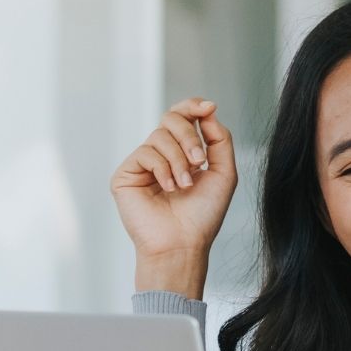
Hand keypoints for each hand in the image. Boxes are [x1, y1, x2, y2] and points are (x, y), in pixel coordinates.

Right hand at [110, 98, 237, 261]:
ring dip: (179, 160)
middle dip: (189, 136)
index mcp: (184, 153)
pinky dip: (162, 168)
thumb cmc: (203, 215)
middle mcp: (163, 155)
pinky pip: (145, 152)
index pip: (184, 117)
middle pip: (171, 118)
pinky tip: (169, 188)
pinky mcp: (126, 174)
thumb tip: (208, 112)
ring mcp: (143, 164)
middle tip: (200, 162)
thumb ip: (220, 140)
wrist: (183, 243)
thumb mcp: (224, 173)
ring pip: (160, 135)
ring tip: (185, 186)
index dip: (193, 106)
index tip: (209, 108)